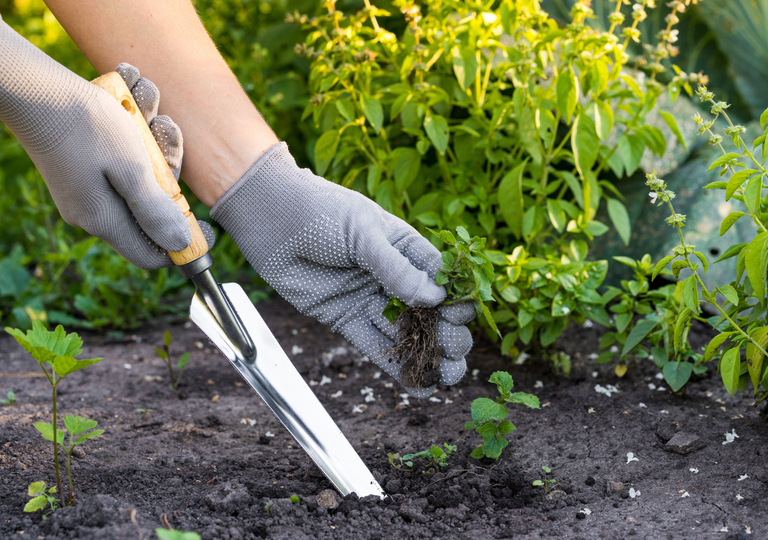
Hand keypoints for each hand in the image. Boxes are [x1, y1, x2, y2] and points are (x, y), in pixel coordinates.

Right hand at [0, 21, 203, 268]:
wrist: (31, 83)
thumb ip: (157, 210)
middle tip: (166, 127)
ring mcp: (89, 182)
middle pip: (153, 204)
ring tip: (143, 94)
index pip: (150, 254)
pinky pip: (120, 146)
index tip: (208, 224)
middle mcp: (95, 207)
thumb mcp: (132, 170)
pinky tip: (128, 86)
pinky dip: (131, 117)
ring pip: (140, 165)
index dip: (182, 242)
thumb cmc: (84, 126)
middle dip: (168, 163)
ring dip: (151, 128)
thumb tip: (180, 245)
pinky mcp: (85, 158)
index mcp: (104, 220)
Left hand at [211, 143, 474, 397]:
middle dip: (446, 332)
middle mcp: (390, 275)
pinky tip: (418, 385)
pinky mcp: (344, 318)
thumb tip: (435, 299)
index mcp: (404, 247)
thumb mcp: (363, 232)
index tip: (460, 316)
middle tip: (455, 350)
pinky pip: (374, 345)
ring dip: (428, 355)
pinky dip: (395, 366)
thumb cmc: (320, 210)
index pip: (440, 278)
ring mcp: (367, 298)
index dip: (454, 299)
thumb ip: (395, 268)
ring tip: (450, 377)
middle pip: (428, 310)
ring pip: (404, 331)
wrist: (269, 216)